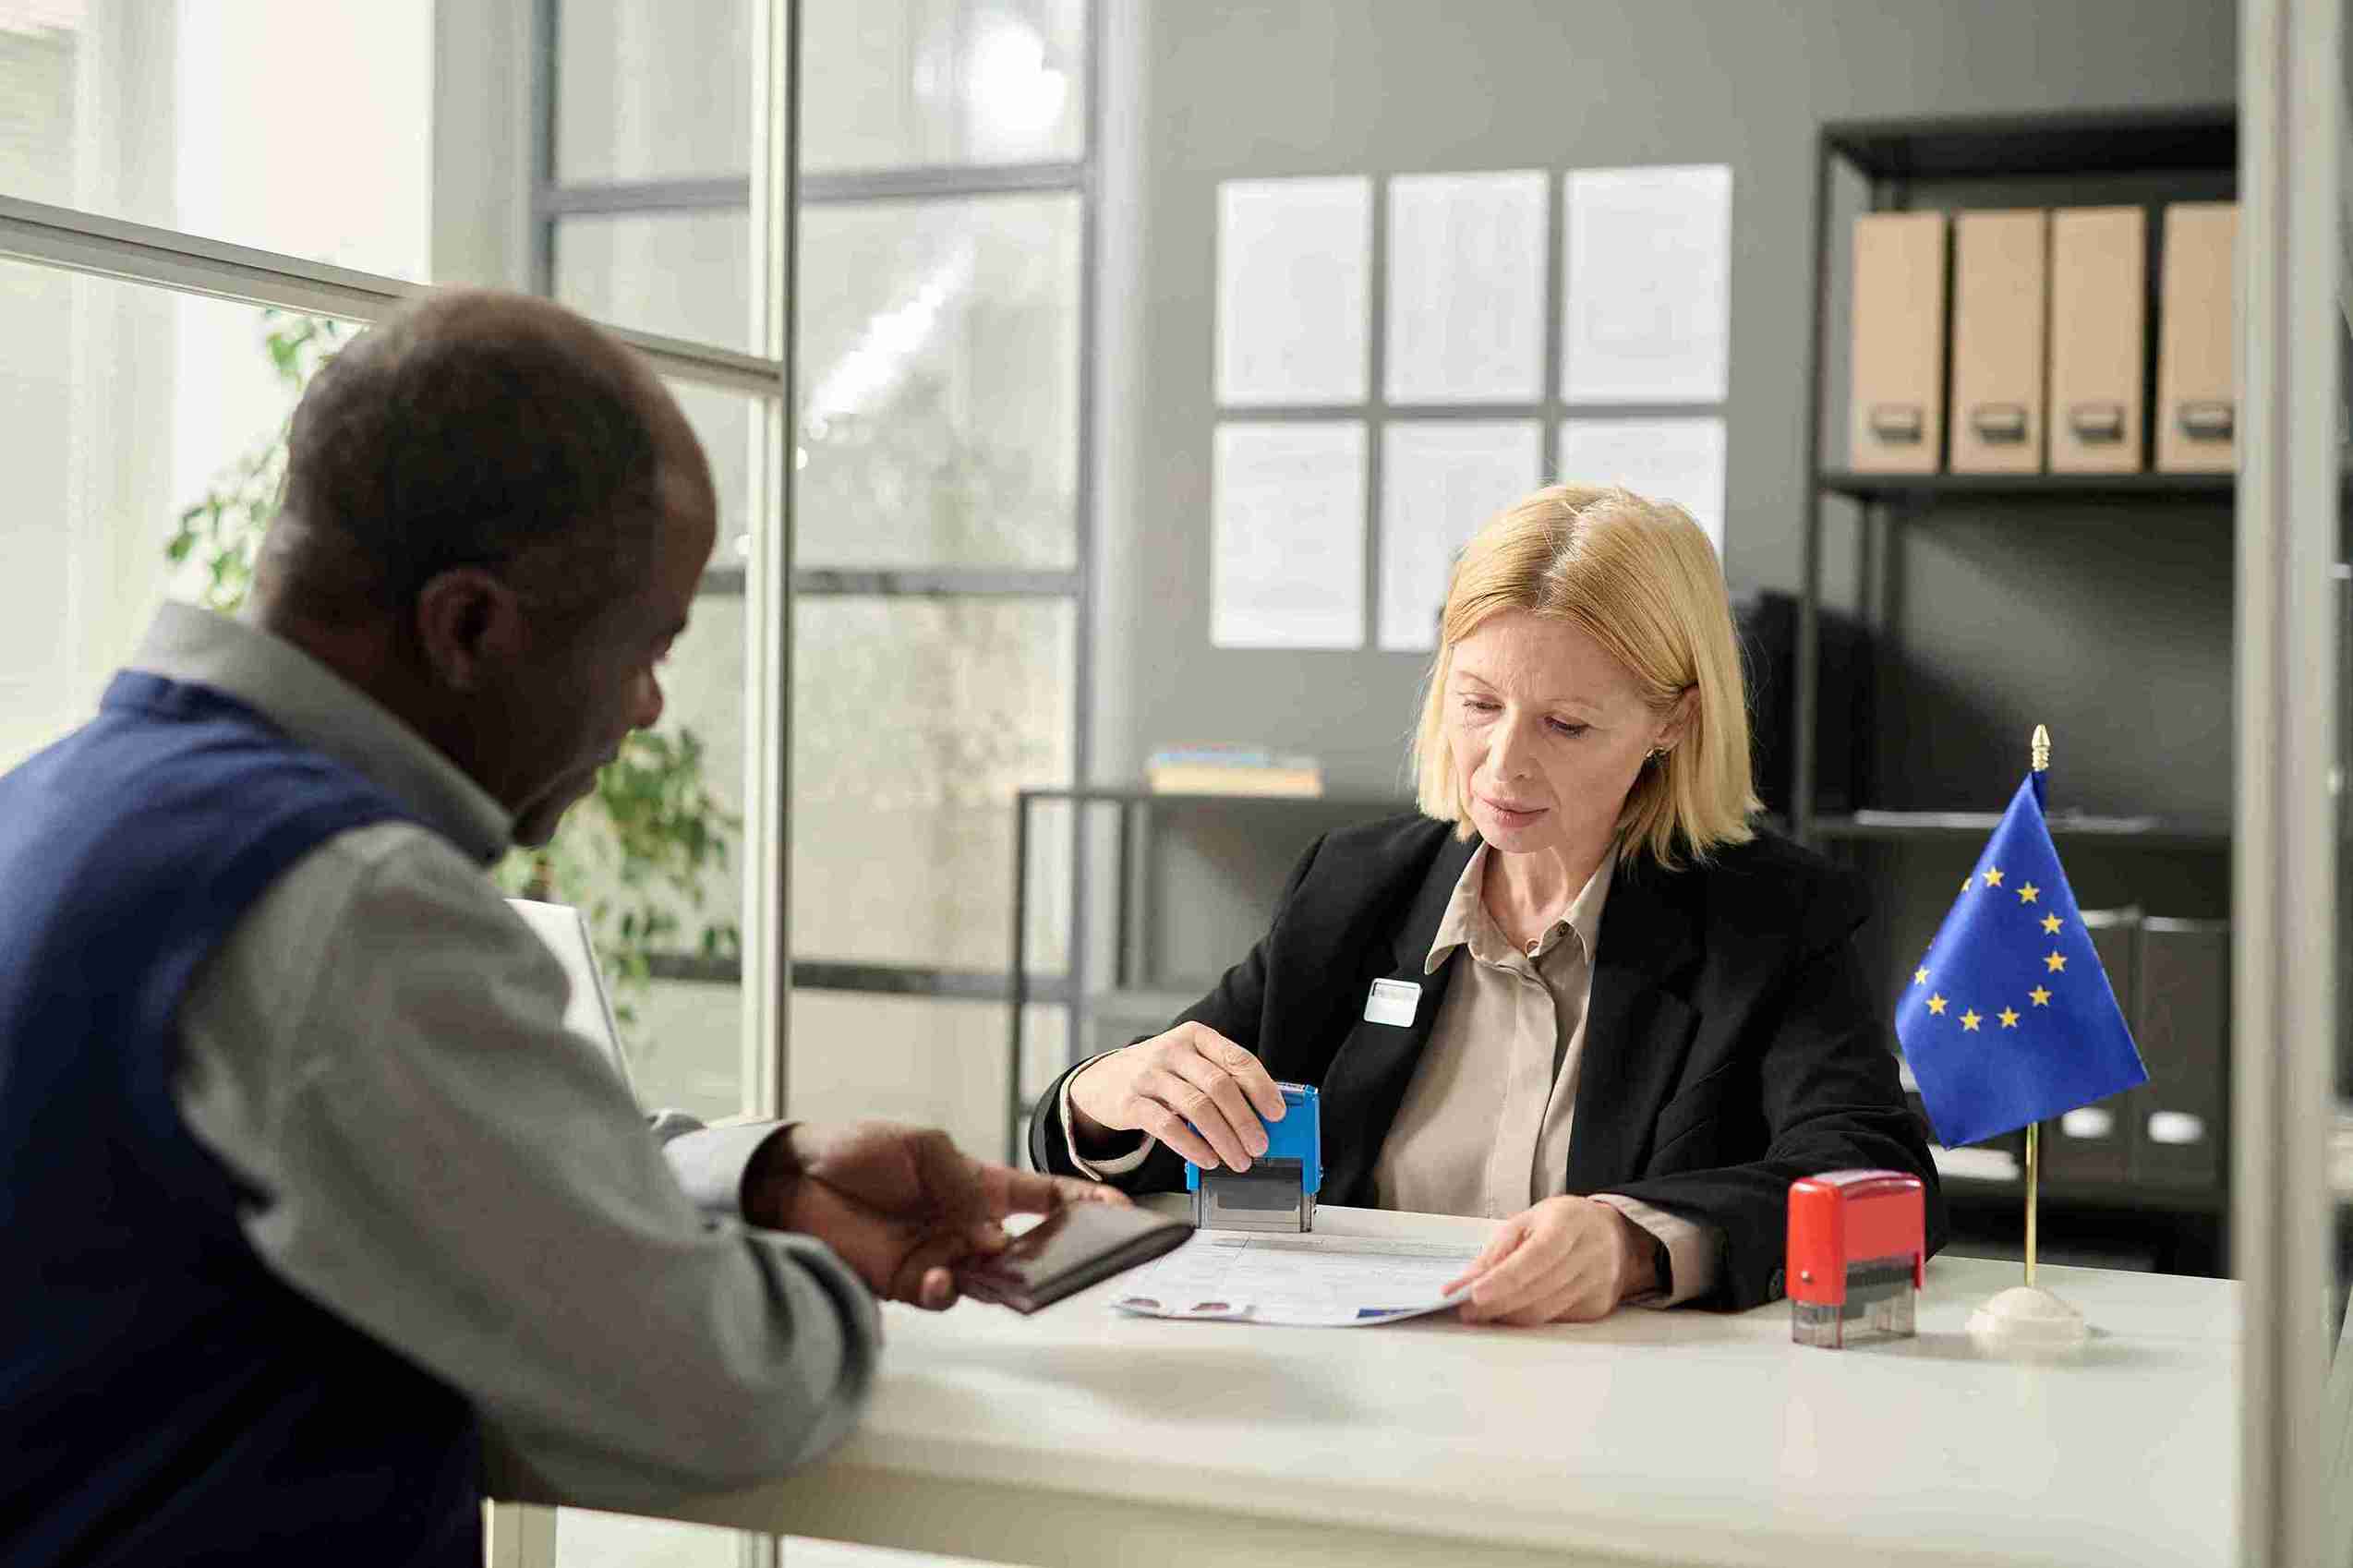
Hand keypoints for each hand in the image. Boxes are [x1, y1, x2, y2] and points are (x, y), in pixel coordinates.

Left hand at [747, 1121, 1127, 1309]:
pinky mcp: (908, 1284)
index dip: (1083, 1204)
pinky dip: (950, 1291)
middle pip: (1028, 1247)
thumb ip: (964, 1185)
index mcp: (979, 1184)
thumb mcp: (922, 1147)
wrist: (793, 1179)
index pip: (1042, 1198)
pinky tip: (942, 1276)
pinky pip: (945, 1297)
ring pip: (992, 1280)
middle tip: (1077, 1259)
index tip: (1120, 1210)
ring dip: (1004, 1279)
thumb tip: (995, 1232)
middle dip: (1058, 1255)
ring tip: (1000, 1267)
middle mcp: (967, 1225)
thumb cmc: (857, 1150)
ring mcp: (941, 1256)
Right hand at [1066, 1022, 1287, 1171]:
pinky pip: (1167, 1126)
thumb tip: (1261, 1117)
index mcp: (1196, 1037)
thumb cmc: (1159, 1075)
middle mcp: (1172, 1051)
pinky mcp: (1130, 1102)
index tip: (1277, 1113)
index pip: (1237, 1058)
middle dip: (1245, 1120)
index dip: (1262, 1087)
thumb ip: (1219, 1080)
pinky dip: (1193, 1146)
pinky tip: (1208, 1160)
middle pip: (1219, 1085)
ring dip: (1224, 1138)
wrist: (1103, 1080)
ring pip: (1197, 1107)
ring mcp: (1149, 1075)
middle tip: (1260, 1146)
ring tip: (1239, 1160)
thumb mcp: (1188, 1064)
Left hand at [1442, 1196, 1655, 1325]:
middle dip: (1497, 1303)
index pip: (1537, 1255)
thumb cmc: (1563, 1224)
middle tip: (1466, 1310)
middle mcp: (1589, 1253)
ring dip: (1508, 1315)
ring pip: (1545, 1311)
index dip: (1505, 1278)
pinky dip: (1528, 1318)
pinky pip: (1556, 1319)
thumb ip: (1498, 1251)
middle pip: (1538, 1289)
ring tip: (1481, 1314)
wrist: (1615, 1235)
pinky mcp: (1598, 1306)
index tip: (1474, 1293)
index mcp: (1569, 1222)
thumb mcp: (1528, 1222)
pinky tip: (1511, 1312)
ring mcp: (1598, 1283)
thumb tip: (1466, 1282)